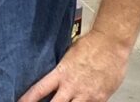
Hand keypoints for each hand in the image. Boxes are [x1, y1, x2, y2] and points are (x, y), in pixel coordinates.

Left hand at [17, 29, 131, 101]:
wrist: (111, 43)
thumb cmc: (92, 44)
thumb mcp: (69, 55)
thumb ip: (62, 70)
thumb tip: (57, 77)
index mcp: (61, 73)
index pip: (39, 90)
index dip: (27, 99)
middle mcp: (72, 86)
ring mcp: (86, 94)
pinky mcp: (100, 98)